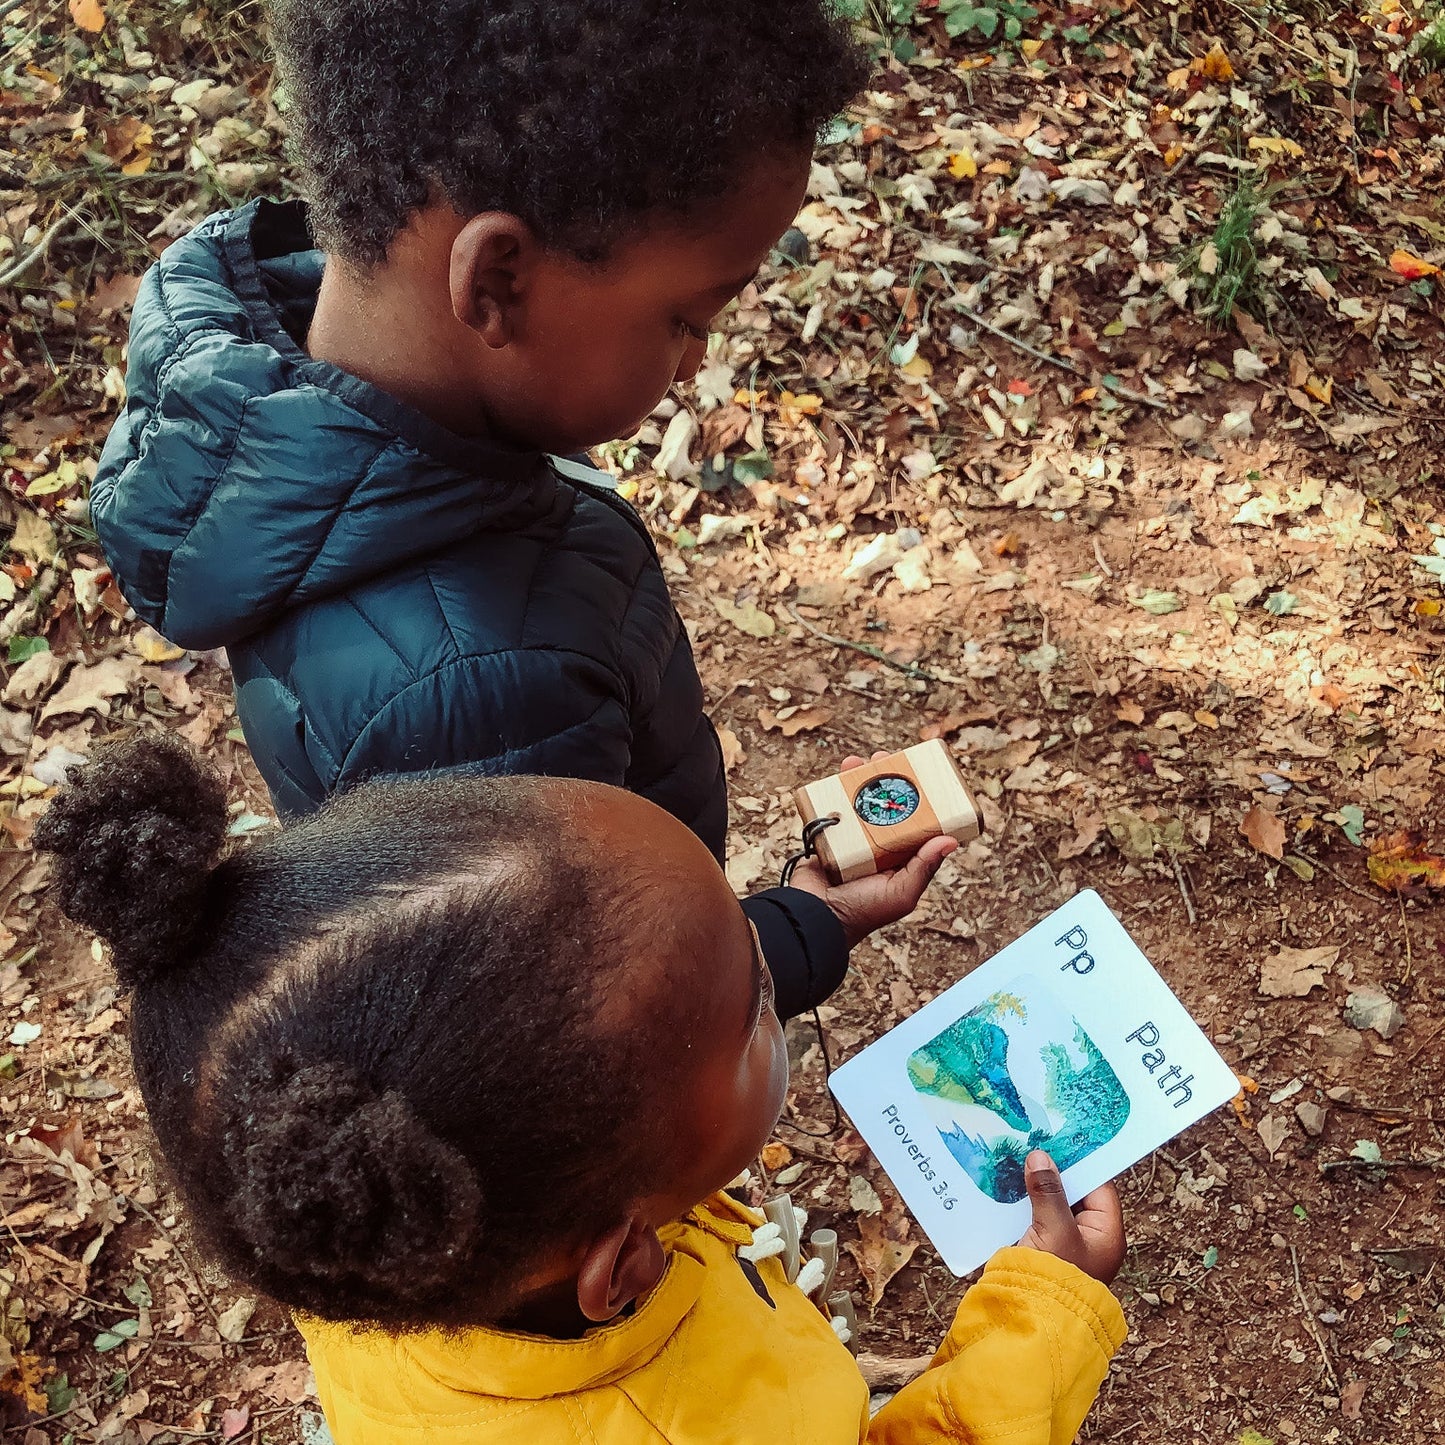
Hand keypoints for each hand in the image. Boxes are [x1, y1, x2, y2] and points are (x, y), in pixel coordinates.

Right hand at [786, 752, 957, 949]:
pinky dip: (833, 791)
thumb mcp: (902, 893)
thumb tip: (951, 840)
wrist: (815, 918)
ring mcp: (850, 839)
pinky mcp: (826, 836)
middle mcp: (876, 844)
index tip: (918, 774)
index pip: (914, 820)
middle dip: (885, 779)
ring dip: (858, 778)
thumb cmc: (863, 911)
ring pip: (857, 800)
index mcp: (899, 857)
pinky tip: (836, 776)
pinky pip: (831, 809)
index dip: (917, 796)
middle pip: (884, 803)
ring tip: (857, 762)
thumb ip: (923, 867)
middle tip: (884, 759)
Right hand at [1017, 1150, 1125, 1283]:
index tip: (1059, 1137)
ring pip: (1052, 1204)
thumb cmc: (1053, 1278)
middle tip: (1032, 1141)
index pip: (1099, 1187)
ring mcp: (1064, 1245)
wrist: (1032, 1322)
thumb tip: (1040, 1156)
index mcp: (1106, 1234)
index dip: (1080, 1162)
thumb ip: (1048, 1193)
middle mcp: (1089, 1238)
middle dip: (1052, 1171)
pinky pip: (1035, 1217)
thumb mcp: (1055, 1231)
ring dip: (1035, 1186)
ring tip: (1015, 1156)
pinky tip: (1005, 1184)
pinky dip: (1023, 1202)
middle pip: (1074, 1193)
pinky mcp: (1042, 1250)